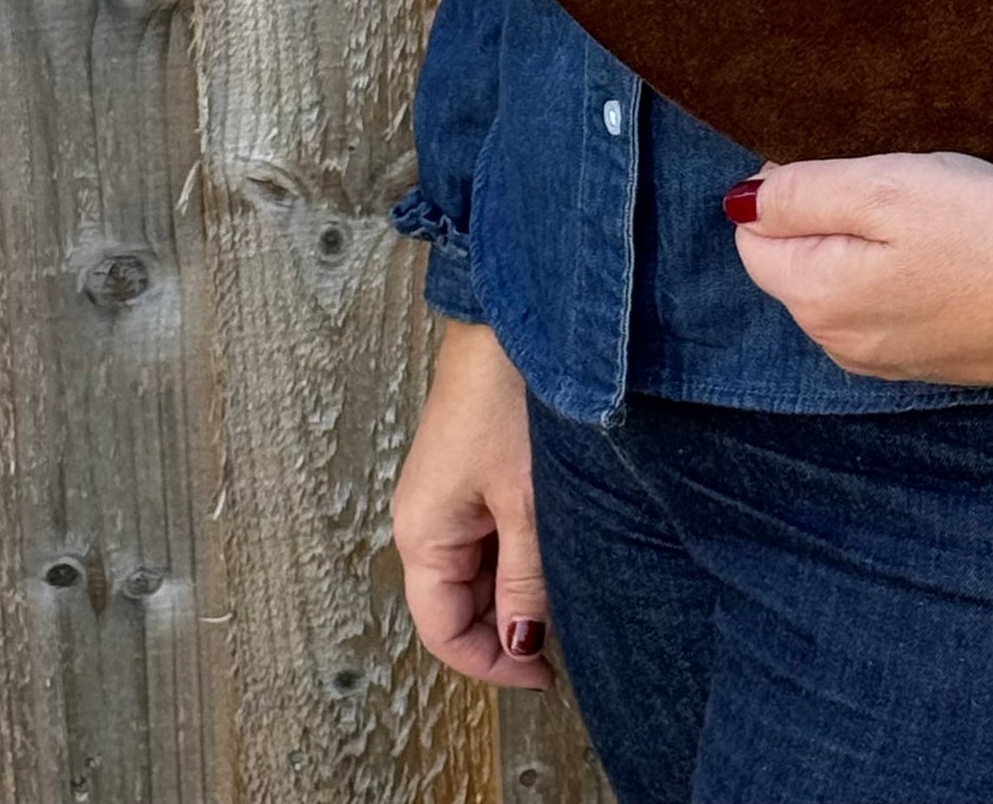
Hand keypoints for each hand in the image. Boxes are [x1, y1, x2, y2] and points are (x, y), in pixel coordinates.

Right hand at [392, 320, 552, 688]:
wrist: (514, 319)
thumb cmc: (507, 400)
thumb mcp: (527, 502)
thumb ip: (525, 576)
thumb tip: (522, 642)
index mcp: (423, 536)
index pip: (445, 633)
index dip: (494, 664)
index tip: (547, 674)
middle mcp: (426, 522)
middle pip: (459, 606)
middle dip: (509, 626)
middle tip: (568, 632)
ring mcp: (448, 497)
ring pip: (479, 571)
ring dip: (518, 587)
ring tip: (569, 583)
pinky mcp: (472, 472)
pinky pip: (490, 534)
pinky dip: (521, 551)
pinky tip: (557, 544)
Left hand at [727, 152, 992, 385]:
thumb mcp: (889, 188)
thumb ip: (804, 193)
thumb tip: (740, 200)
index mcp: (817, 299)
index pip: (753, 237)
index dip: (789, 187)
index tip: (851, 161)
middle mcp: (841, 344)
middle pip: (798, 263)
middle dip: (829, 218)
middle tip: (898, 180)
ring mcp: (890, 361)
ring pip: (846, 284)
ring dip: (871, 245)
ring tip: (931, 213)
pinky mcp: (937, 361)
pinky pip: (892, 306)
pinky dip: (908, 274)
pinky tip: (954, 251)